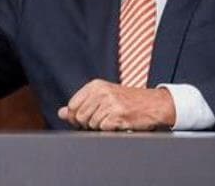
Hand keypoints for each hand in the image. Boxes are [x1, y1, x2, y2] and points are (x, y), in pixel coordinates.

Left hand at [57, 79, 175, 130]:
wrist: (153, 103)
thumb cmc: (127, 100)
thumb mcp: (103, 96)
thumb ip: (81, 104)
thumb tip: (61, 113)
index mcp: (95, 85)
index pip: (73, 105)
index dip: (75, 116)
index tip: (82, 119)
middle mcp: (101, 92)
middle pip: (80, 116)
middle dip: (87, 124)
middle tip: (100, 121)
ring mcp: (110, 103)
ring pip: (92, 124)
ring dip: (100, 127)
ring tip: (110, 120)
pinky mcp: (119, 115)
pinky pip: (104, 129)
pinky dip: (110, 130)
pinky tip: (118, 123)